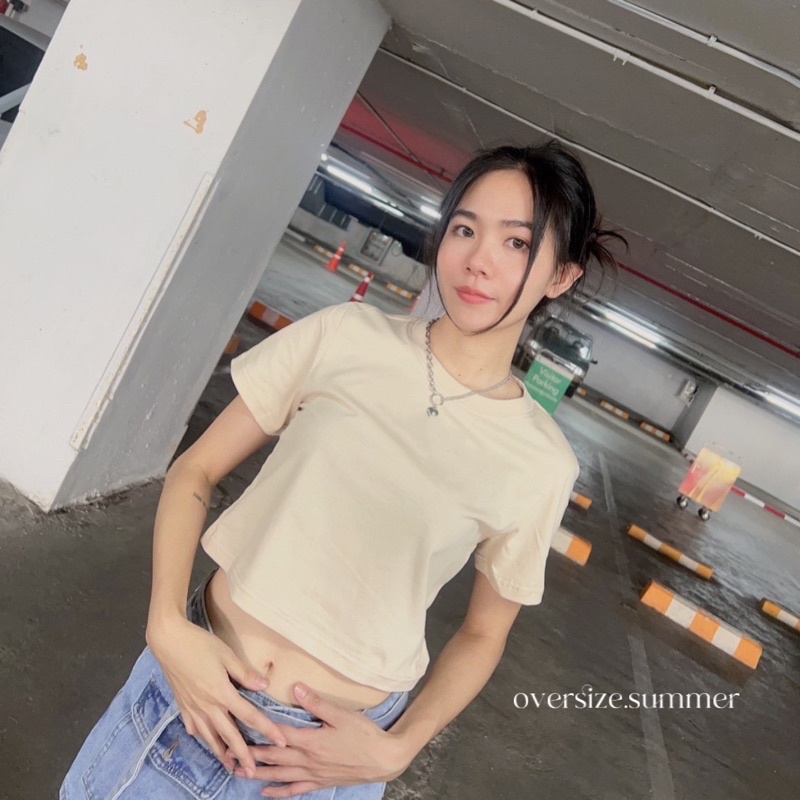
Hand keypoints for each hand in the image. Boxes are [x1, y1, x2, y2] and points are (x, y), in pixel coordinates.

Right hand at [146, 616, 288, 776]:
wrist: (169, 641)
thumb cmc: (200, 644)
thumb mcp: (226, 654)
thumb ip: (245, 673)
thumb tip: (264, 686)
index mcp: (222, 693)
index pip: (250, 716)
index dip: (267, 730)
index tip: (280, 742)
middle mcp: (208, 706)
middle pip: (230, 735)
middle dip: (243, 755)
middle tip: (253, 772)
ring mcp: (193, 708)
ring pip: (210, 737)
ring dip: (221, 753)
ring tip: (230, 766)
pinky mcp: (182, 705)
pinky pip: (194, 728)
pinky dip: (203, 737)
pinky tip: (207, 740)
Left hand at [226, 684, 413, 797]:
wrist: (383, 759)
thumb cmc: (364, 734)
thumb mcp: (342, 714)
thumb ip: (316, 703)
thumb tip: (296, 687)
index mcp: (311, 741)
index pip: (279, 736)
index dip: (259, 732)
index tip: (240, 728)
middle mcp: (308, 760)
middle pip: (274, 757)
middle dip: (250, 754)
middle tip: (228, 753)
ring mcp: (313, 774)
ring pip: (280, 775)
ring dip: (258, 773)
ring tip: (239, 771)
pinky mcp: (320, 783)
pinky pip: (295, 790)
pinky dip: (279, 792)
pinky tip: (266, 792)